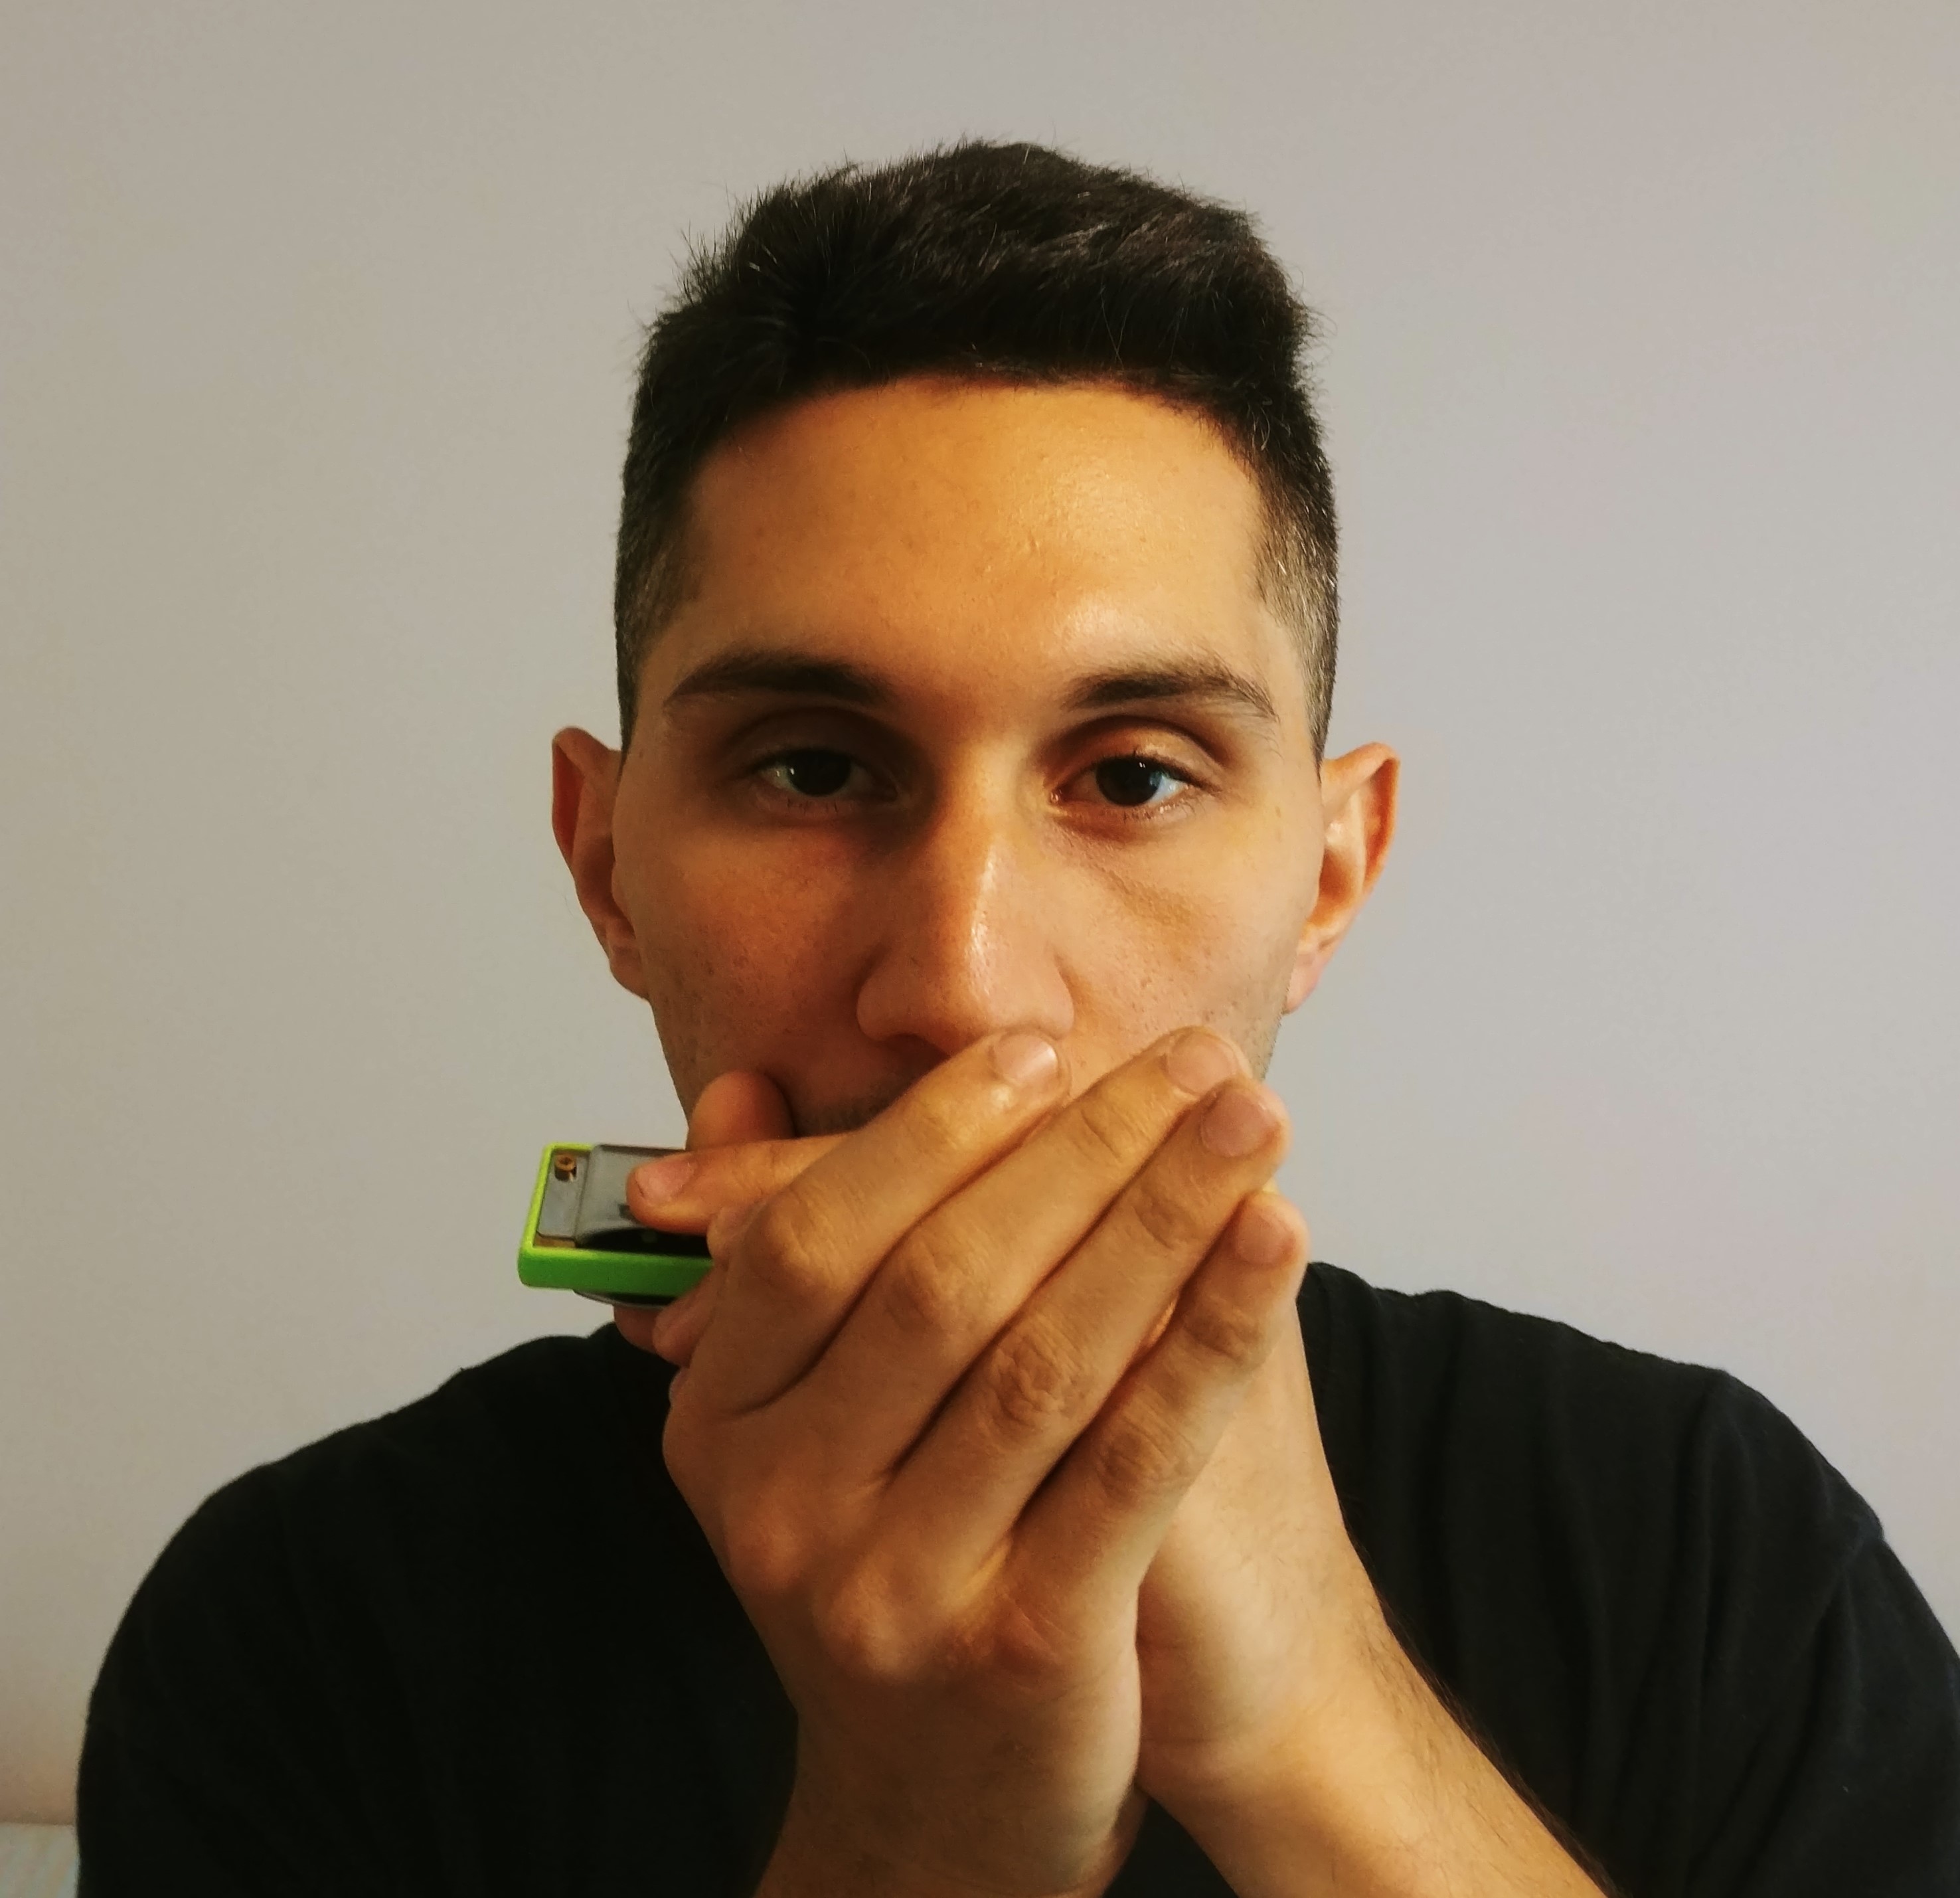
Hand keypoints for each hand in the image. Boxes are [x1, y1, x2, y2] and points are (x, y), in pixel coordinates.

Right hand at [637, 1030, 1304, 1897]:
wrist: (936, 1815)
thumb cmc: (890, 1567)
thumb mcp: (800, 1433)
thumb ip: (777, 1262)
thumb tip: (741, 1095)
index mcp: (722, 1430)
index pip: (812, 1241)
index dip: (930, 1132)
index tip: (1041, 1047)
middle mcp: (785, 1511)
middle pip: (941, 1283)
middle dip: (1080, 1150)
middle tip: (1186, 1059)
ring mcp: (897, 1589)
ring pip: (1045, 1360)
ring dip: (1165, 1217)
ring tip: (1251, 1118)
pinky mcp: (1025, 1651)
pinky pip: (1134, 1462)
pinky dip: (1213, 1338)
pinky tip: (1274, 1243)